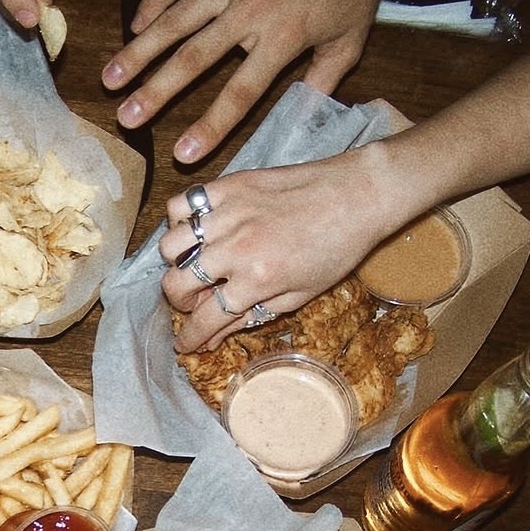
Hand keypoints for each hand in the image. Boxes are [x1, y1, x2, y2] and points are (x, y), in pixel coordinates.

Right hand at [103, 0, 403, 162]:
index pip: (241, 92)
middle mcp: (252, 9)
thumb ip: (322, 82)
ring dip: (140, 50)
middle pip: (194, 59)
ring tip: (111, 77)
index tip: (182, 154)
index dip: (210, 126)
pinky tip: (135, 25)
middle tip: (126, 117)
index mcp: (284, 37)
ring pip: (176, 19)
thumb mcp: (348, 41)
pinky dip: (154, 2)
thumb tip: (303, 121)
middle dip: (156, 91)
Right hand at [158, 143, 400, 351]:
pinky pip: (181, 205)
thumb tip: (213, 337)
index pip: (205, 318)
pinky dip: (181, 221)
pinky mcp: (228, 186)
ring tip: (196, 263)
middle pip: (176, 284)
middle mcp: (236, 247)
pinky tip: (200, 230)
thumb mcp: (299, 294)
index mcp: (258, 279)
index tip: (183, 344)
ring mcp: (228, 214)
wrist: (359, 193)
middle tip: (197, 300)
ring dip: (177, 263)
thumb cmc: (336, 249)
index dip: (189, 338)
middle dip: (180, 303)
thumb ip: (251, 315)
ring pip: (170, 246)